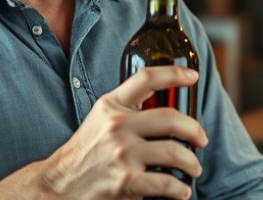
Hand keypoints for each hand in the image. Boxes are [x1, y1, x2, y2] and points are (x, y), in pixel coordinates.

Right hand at [0, 66, 206, 199]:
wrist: (61, 183)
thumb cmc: (86, 150)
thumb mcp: (101, 117)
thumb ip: (127, 104)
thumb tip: (157, 92)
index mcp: (112, 106)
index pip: (146, 78)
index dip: (173, 73)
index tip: (192, 76)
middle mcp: (118, 126)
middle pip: (171, 118)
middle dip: (195, 130)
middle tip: (201, 139)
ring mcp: (122, 154)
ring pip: (174, 152)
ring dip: (192, 163)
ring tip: (194, 168)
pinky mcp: (126, 181)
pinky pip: (165, 183)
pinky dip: (180, 189)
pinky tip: (181, 190)